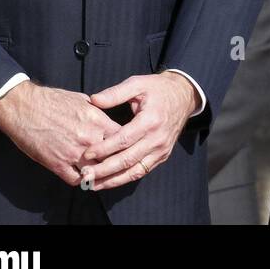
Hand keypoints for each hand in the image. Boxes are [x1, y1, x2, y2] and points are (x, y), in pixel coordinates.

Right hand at [0, 81, 123, 185]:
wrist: (24, 107)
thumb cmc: (52, 100)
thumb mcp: (83, 100)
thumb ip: (99, 111)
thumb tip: (108, 116)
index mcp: (97, 121)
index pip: (123, 137)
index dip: (126, 143)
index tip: (126, 146)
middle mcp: (89, 138)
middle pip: (113, 157)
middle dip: (116, 160)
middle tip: (117, 164)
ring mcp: (73, 153)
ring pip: (96, 171)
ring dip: (99, 173)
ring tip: (101, 174)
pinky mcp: (57, 164)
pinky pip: (76, 180)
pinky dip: (81, 180)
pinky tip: (83, 178)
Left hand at [78, 72, 198, 190]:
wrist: (184, 96)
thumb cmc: (158, 89)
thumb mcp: (138, 83)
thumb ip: (115, 93)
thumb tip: (94, 100)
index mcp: (150, 120)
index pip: (123, 140)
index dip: (103, 149)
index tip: (86, 153)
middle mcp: (157, 138)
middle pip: (127, 160)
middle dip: (104, 170)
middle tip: (85, 175)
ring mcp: (161, 149)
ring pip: (135, 171)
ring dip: (113, 180)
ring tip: (93, 185)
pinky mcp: (163, 155)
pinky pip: (142, 171)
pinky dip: (125, 178)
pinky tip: (110, 181)